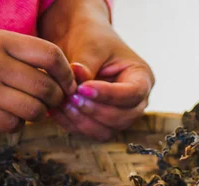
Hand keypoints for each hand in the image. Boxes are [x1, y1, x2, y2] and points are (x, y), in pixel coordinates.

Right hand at [0, 30, 74, 131]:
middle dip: (55, 100)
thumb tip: (66, 79)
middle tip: (51, 103)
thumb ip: (24, 57)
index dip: (67, 74)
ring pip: (33, 111)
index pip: (51, 56)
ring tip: (29, 110)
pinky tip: (7, 116)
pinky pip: (12, 125)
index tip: (68, 85)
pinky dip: (16, 124)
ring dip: (38, 115)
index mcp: (0, 40)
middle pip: (46, 88)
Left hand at [40, 0, 154, 139]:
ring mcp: (121, 115)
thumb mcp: (91, 45)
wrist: (80, 44)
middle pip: (122, 117)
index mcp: (142, 77)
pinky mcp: (103, 124)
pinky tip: (57, 110)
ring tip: (62, 102)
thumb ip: (86, 64)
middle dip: (94, 110)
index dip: (109, 95)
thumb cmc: (92, 39)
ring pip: (106, 130)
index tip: (83, 87)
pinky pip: (90, 132)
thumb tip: (79, 78)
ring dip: (82, 120)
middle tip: (70, 96)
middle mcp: (136, 101)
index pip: (132, 94)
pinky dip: (73, 124)